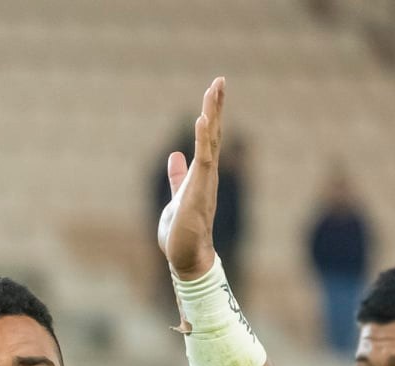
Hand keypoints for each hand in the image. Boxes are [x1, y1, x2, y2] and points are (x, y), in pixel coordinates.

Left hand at [155, 78, 224, 279]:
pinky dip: (203, 137)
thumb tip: (175, 157)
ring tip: (215, 88)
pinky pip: (204, 157)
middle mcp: (208, 173)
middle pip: (214, 133)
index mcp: (202, 174)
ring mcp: (205, 179)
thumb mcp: (176, 196)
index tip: (213, 91)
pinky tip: (202, 118)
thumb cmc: (182, 232)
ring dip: (212, 114)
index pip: (208, 138)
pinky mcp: (199, 188)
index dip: (211, 115)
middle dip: (216, 106)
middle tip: (219, 80)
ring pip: (211, 140)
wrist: (186, 257)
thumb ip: (178, 176)